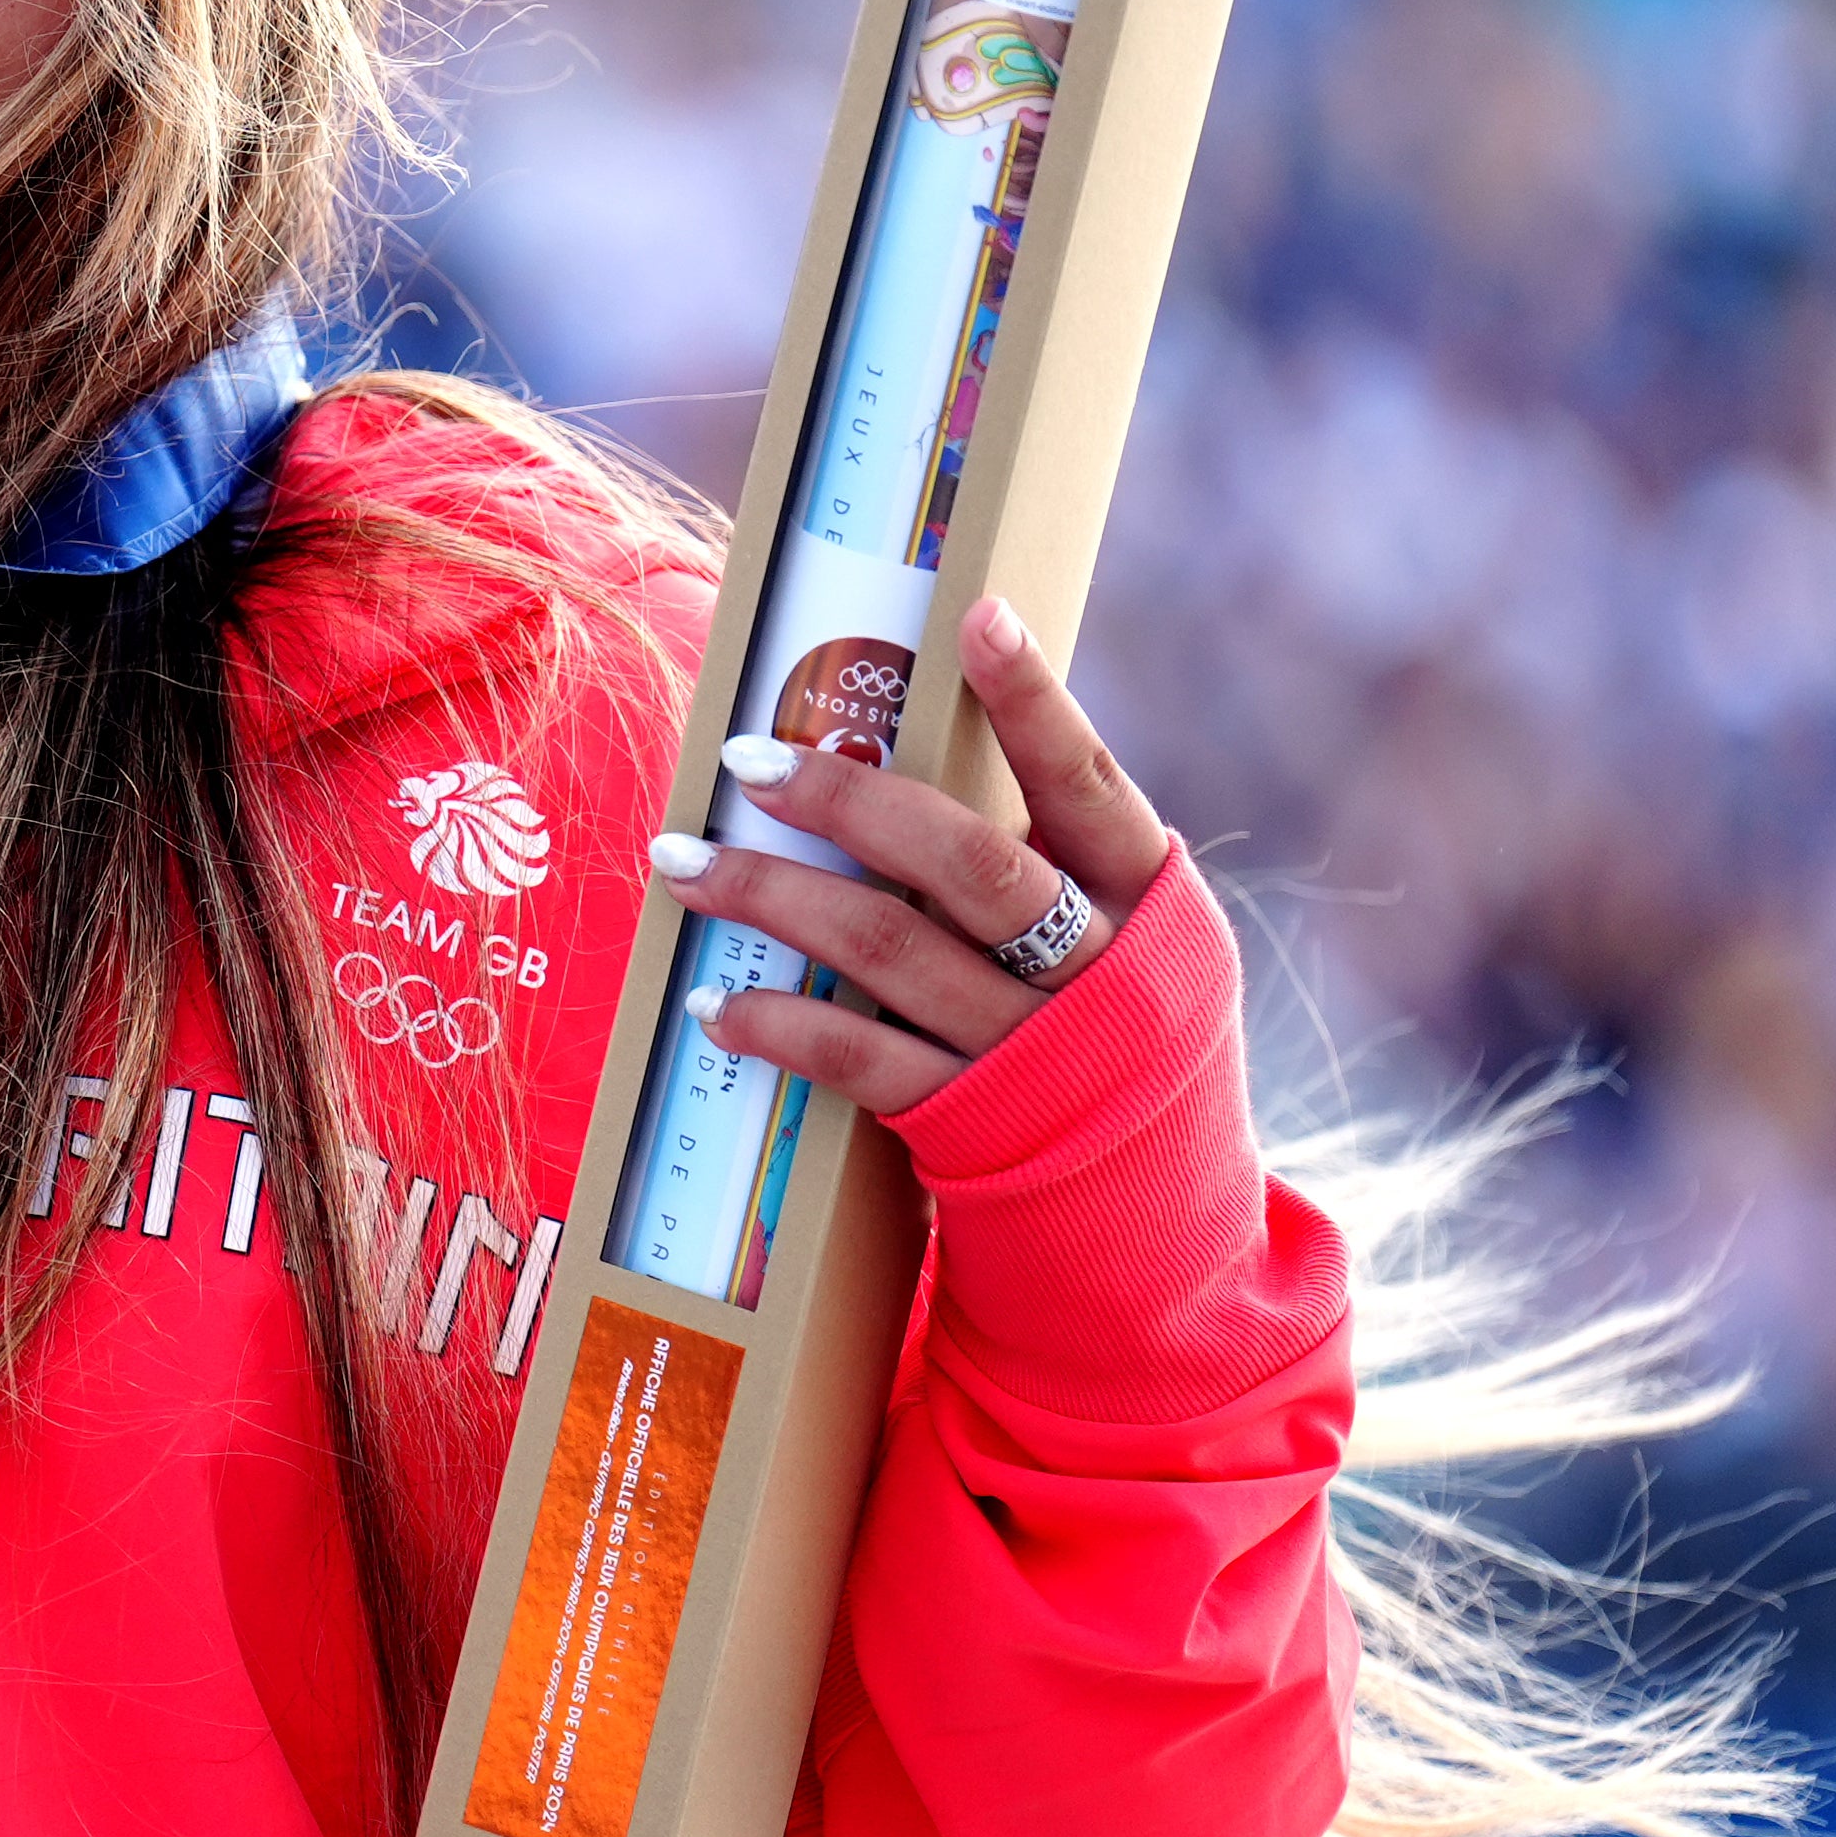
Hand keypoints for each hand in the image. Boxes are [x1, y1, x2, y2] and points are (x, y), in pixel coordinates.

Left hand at [645, 596, 1170, 1117]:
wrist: (1154, 1219)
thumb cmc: (1112, 1034)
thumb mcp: (1120, 938)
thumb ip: (1049, 858)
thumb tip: (931, 741)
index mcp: (1145, 898)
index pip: (1089, 782)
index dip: (1038, 700)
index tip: (978, 617)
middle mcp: (1098, 968)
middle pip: (967, 860)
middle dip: (847, 801)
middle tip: (745, 759)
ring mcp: (1035, 1050)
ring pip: (890, 949)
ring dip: (771, 897)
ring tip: (682, 861)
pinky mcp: (975, 1123)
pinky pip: (860, 1060)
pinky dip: (780, 1025)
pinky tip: (716, 1002)